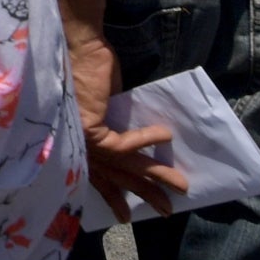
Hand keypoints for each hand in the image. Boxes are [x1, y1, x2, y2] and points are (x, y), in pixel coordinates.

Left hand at [70, 35, 188, 223]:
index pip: (98, 176)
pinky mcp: (90, 128)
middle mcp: (78, 145)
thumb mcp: (106, 105)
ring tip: (181, 184)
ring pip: (124, 165)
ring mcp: (82, 138)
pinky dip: (147, 140)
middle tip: (166, 210)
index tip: (127, 215)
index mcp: (80, 140)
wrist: (80, 44)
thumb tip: (134, 145)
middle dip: (143, 195)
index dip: (114, 196)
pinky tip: (166, 137)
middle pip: (114, 177)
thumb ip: (113, 127)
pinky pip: (124, 145)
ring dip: (155, 176)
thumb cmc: (91, 69)